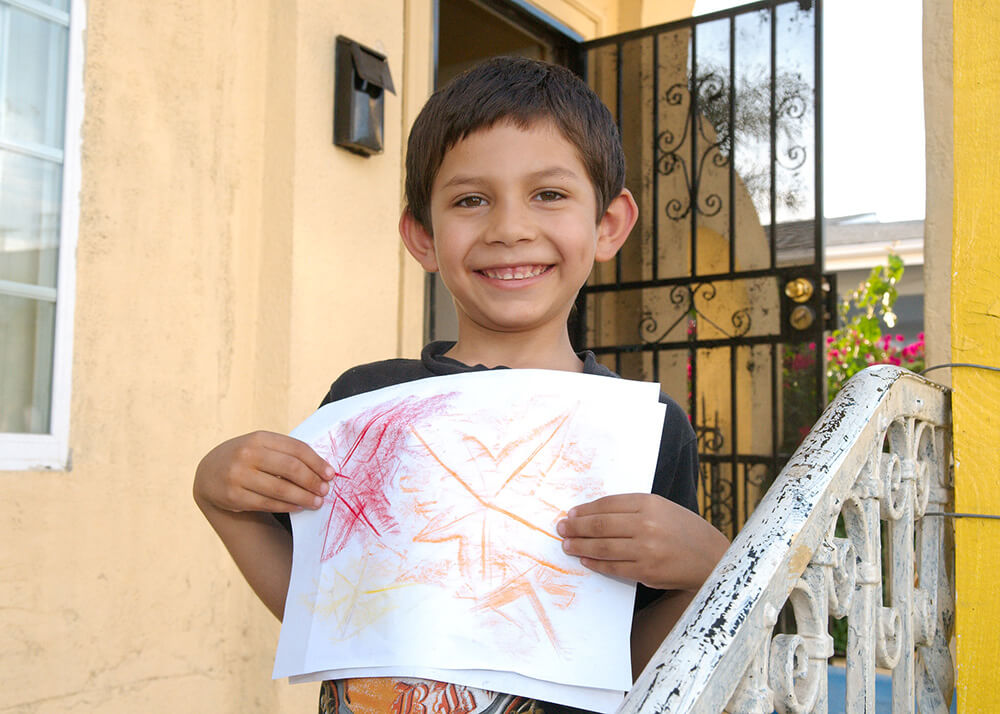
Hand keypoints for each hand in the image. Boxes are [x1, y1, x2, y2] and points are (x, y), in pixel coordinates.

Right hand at [193, 431, 333, 513]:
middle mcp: (247, 454)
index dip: (317, 462)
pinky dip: (287, 506)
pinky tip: (299, 506)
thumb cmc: (246, 458)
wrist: (209, 472)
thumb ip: (286, 453)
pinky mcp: (234, 496)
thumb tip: (321, 469)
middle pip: (291, 468)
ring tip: (317, 502)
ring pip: (280, 489)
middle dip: (312, 481)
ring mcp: (238, 475)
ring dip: (304, 497)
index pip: (296, 449)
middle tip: (325, 490)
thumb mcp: (261, 446)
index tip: (331, 474)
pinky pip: (268, 503)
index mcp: (259, 438)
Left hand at [557, 493, 728, 590]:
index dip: (585, 509)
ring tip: (566, 544)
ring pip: (602, 546)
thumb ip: (632, 508)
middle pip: (600, 525)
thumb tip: (593, 514)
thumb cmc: (684, 531)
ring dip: (579, 545)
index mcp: (650, 503)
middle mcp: (647, 524)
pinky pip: (613, 566)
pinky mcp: (647, 571)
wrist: (712, 559)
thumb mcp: (662, 508)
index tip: (571, 513)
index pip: (607, 504)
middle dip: (575, 527)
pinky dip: (595, 562)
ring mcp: (646, 549)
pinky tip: (585, 558)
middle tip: (561, 528)